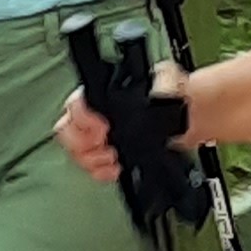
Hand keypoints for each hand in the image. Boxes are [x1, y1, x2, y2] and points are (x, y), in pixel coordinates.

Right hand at [56, 63, 198, 181]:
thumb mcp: (169, 79)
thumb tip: (158, 95)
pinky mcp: (107, 152)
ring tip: (112, 158)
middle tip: (104, 145)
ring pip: (76, 151)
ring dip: (91, 159)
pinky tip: (114, 169)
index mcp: (102, 91)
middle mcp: (95, 112)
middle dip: (82, 143)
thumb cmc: (172, 91)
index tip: (101, 128)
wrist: (183, 113)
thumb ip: (163, 82)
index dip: (83, 119)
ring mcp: (98, 134)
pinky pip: (90, 166)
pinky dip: (99, 171)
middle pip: (67, 130)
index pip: (75, 104)